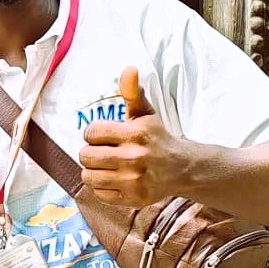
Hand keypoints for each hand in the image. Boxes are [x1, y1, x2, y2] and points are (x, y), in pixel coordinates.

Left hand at [78, 66, 193, 207]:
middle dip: (91, 153)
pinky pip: (99, 193)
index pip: (91, 133)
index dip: (94, 134)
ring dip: (93, 171)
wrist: (182, 168)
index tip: (104, 136)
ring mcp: (133, 181)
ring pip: (88, 176)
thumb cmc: (157, 138)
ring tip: (105, 166)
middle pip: (86, 156)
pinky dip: (102, 187)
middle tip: (103, 152)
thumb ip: (132, 92)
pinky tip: (114, 179)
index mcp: (135, 134)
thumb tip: (129, 68)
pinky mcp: (133, 198)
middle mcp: (134, 158)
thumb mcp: (145, 114)